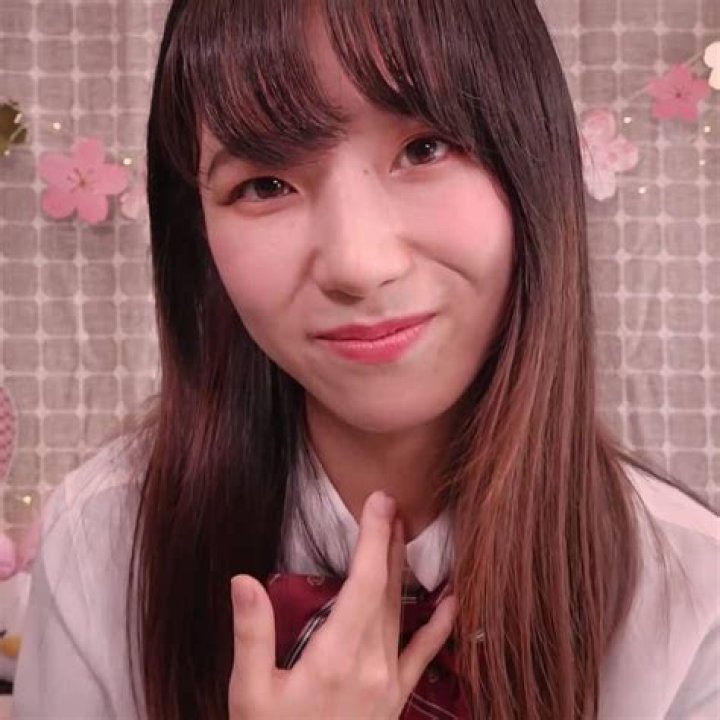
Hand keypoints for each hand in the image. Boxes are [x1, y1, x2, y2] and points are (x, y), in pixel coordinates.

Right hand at [228, 490, 456, 718]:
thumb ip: (251, 635)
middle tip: (391, 503)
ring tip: (404, 532)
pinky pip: (422, 654)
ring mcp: (388, 682)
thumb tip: (243, 579)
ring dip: (401, 569)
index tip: (379, 502)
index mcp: (336, 657)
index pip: (363, 583)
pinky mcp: (394, 698)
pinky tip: (454, 601)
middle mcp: (371, 664)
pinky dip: (439, 625)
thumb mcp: (250, 694)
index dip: (373, 539)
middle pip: (386, 590)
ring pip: (400, 612)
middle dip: (388, 543)